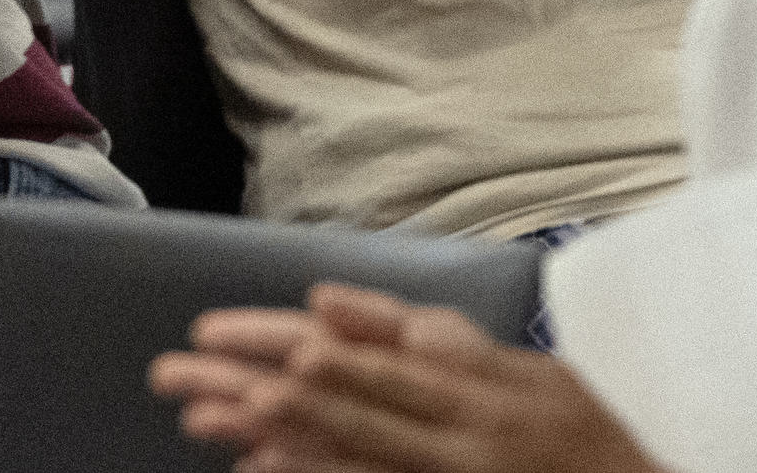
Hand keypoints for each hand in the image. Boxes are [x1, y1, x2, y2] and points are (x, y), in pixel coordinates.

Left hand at [150, 283, 662, 472]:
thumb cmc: (584, 430)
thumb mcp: (519, 369)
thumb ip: (425, 335)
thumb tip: (325, 301)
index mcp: (464, 381)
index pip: (351, 351)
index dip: (275, 341)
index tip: (206, 333)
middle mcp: (452, 432)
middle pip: (332, 402)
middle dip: (245, 387)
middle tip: (172, 378)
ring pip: (344, 456)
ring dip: (266, 437)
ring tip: (198, 423)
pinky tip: (260, 471)